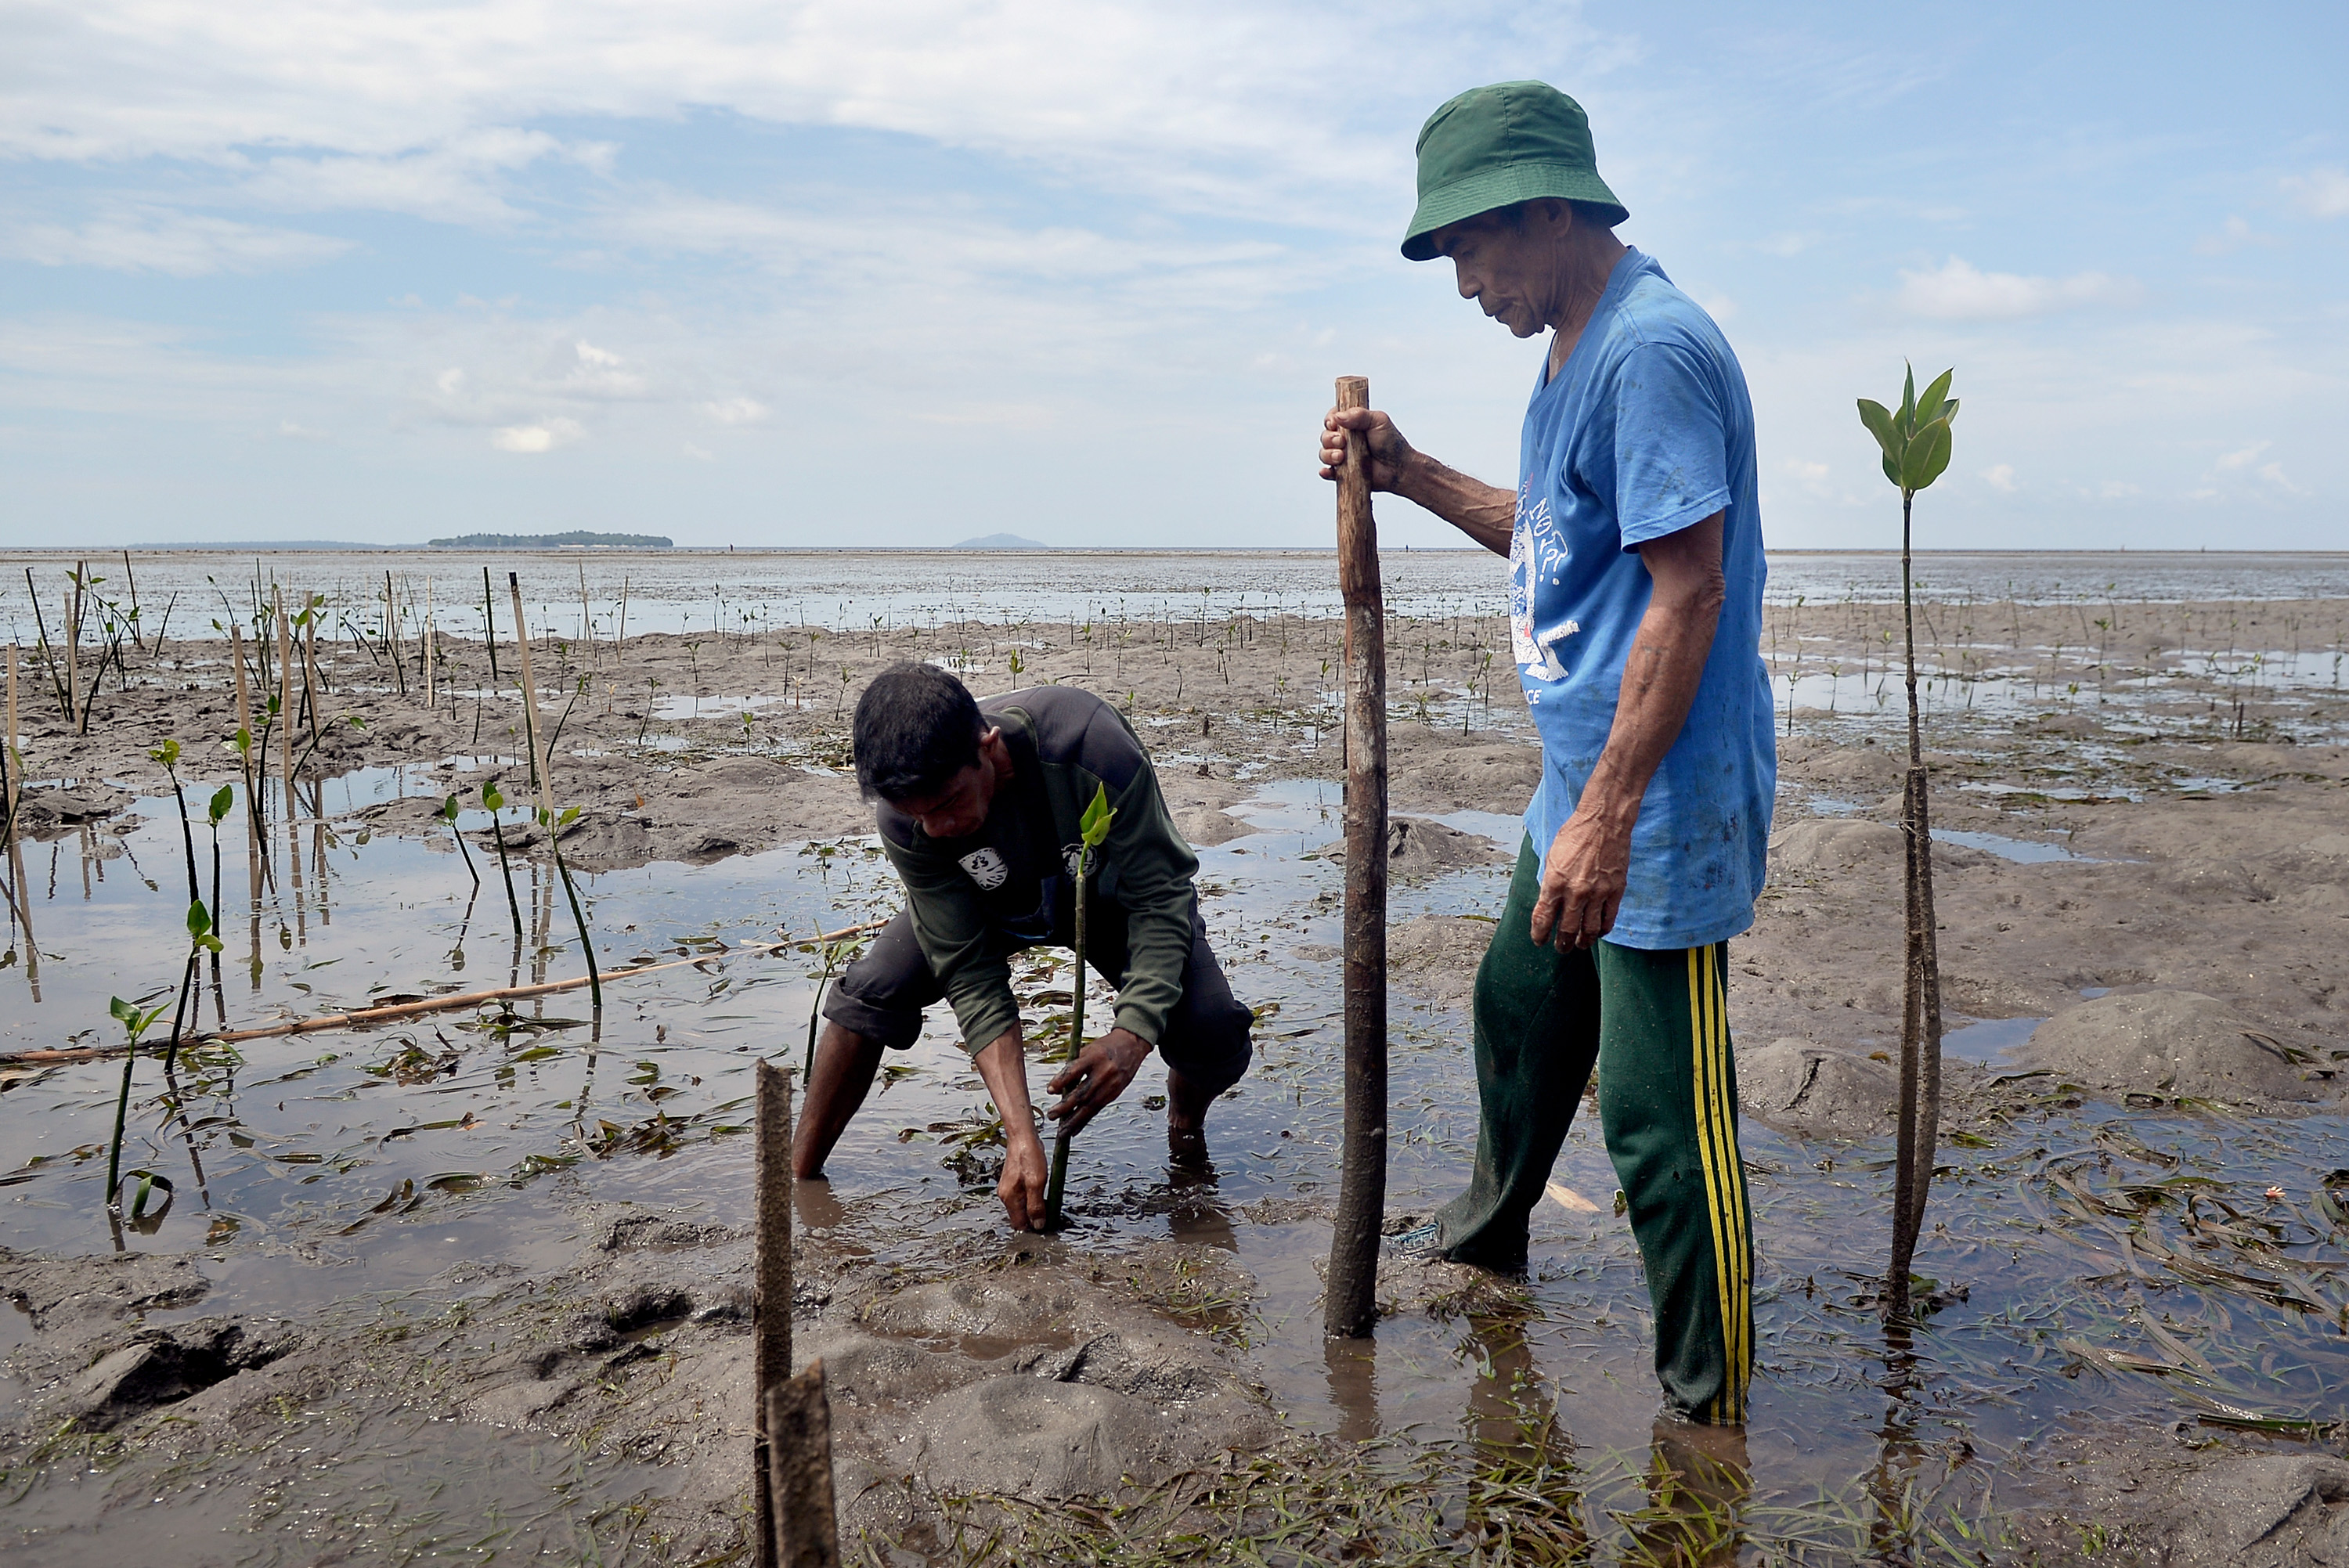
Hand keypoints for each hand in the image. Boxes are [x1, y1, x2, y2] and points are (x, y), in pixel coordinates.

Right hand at [997, 1130, 1049, 1229]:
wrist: (1023, 1136)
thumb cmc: (1029, 1157)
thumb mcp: (1037, 1183)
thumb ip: (1036, 1206)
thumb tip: (1038, 1225)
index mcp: (1009, 1198)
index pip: (1019, 1224)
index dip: (1033, 1226)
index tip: (1046, 1221)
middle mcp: (1006, 1196)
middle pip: (1020, 1216)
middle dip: (1034, 1216)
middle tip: (1049, 1207)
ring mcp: (1008, 1188)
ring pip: (1022, 1206)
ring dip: (1034, 1205)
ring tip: (1045, 1194)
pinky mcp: (1013, 1182)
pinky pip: (1023, 1196)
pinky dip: (1032, 1196)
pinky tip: (1040, 1187)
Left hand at [1046, 1027, 1151, 1136]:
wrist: (1131, 1045)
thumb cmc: (1105, 1048)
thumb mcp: (1088, 1050)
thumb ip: (1074, 1067)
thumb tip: (1057, 1088)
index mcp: (1095, 1057)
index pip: (1075, 1070)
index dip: (1062, 1081)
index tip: (1050, 1090)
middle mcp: (1104, 1072)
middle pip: (1082, 1093)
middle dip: (1065, 1107)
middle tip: (1052, 1115)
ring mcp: (1110, 1085)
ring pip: (1089, 1106)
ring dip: (1073, 1120)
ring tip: (1061, 1131)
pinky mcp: (1114, 1094)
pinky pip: (1096, 1110)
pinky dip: (1084, 1121)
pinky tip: (1074, 1130)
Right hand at [1319, 406, 1414, 491]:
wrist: (1400, 469)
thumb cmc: (1391, 443)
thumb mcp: (1378, 421)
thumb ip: (1359, 415)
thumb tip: (1337, 417)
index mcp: (1352, 424)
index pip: (1332, 418)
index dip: (1330, 420)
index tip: (1334, 424)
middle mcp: (1345, 440)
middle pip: (1325, 436)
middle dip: (1329, 438)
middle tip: (1341, 441)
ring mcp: (1343, 457)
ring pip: (1324, 454)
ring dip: (1327, 454)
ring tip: (1341, 457)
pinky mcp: (1343, 473)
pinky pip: (1328, 473)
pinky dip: (1325, 472)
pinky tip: (1328, 472)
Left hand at [1530, 805, 1632, 950]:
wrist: (1603, 822)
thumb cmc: (1574, 835)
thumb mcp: (1552, 858)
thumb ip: (1550, 884)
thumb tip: (1550, 904)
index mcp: (1554, 882)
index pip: (1542, 919)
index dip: (1539, 934)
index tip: (1539, 941)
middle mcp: (1575, 892)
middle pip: (1567, 930)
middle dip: (1562, 944)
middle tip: (1561, 948)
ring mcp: (1597, 893)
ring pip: (1590, 930)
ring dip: (1583, 942)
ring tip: (1580, 945)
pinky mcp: (1615, 891)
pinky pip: (1609, 919)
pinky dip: (1603, 930)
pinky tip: (1599, 932)